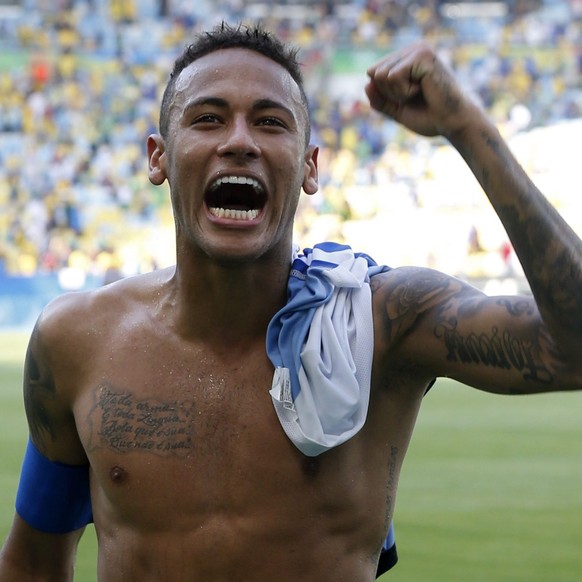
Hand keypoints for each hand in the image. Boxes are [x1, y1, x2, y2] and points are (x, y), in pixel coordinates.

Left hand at [365, 42, 480, 137]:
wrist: (452, 123)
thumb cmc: (429, 117)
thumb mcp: (397, 109)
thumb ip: (379, 99)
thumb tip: (367, 84)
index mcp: (407, 58)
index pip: (373, 73)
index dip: (384, 94)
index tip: (408, 98)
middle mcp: (413, 49)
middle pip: (374, 73)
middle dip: (390, 93)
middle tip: (415, 97)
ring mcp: (418, 49)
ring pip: (381, 75)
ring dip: (397, 93)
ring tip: (420, 92)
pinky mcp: (422, 55)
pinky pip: (393, 76)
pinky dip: (404, 91)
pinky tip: (423, 89)